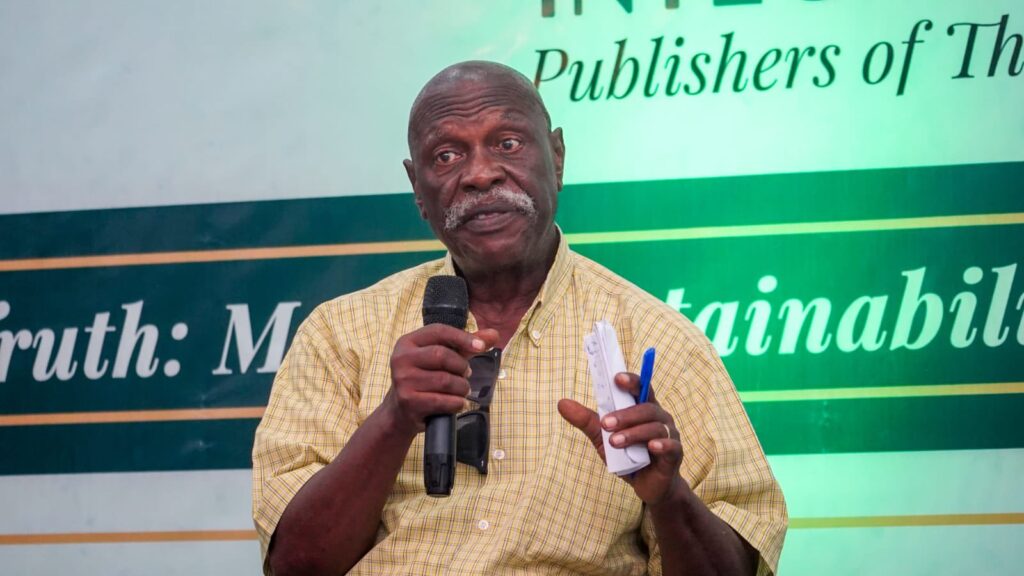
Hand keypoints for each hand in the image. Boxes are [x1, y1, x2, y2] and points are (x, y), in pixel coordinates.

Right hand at [384, 325, 499, 435]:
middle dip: (461, 367)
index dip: (462, 337)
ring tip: (462, 390)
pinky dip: (457, 403)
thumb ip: (466, 345)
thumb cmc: (425, 379)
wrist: (401, 412)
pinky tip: (458, 403)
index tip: (480, 347)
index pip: (439, 331)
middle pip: (441, 355)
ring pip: (445, 380)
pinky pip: (442, 400)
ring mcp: (403, 380)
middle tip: (466, 374)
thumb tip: (493, 334)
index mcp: (408, 342)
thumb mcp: (443, 358)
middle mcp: (401, 358)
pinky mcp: (408, 401)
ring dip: (461, 387)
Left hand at [558, 372, 684, 504]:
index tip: (616, 378)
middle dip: (625, 414)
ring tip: (614, 442)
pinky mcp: (675, 454)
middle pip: (646, 407)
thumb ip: (586, 420)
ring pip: (655, 427)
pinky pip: (671, 446)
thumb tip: (561, 403)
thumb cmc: (628, 455)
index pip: (641, 387)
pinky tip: (651, 447)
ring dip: (634, 433)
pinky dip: (662, 445)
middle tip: (605, 423)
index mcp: (643, 408)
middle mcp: (659, 417)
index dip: (631, 381)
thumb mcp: (602, 437)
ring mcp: (669, 434)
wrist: (648, 486)